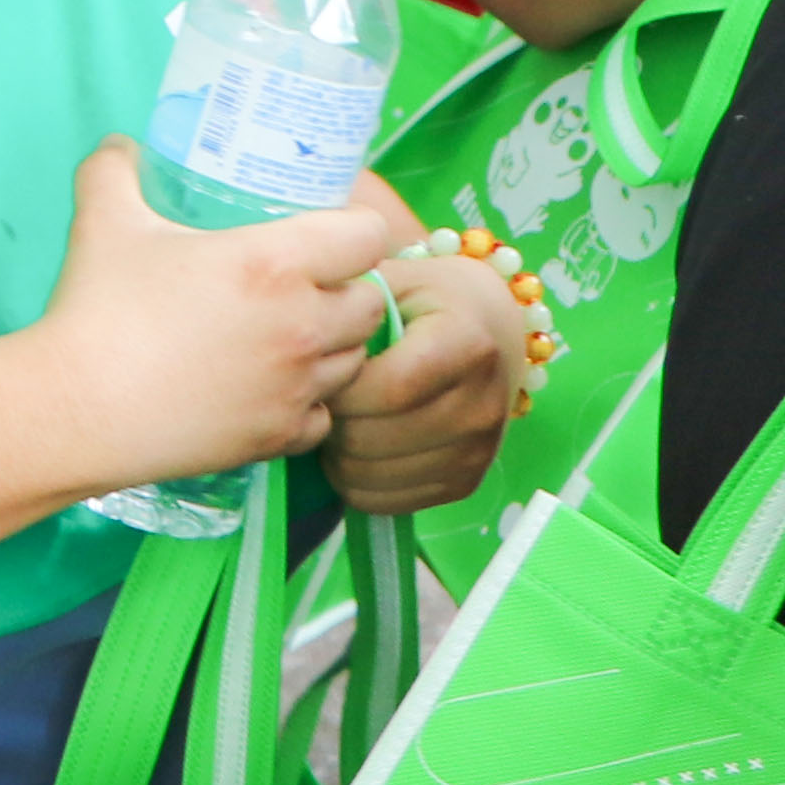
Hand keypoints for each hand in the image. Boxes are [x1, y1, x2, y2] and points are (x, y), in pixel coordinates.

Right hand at [11, 146, 406, 501]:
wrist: (77, 409)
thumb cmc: (98, 310)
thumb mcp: (104, 221)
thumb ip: (116, 170)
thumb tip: (125, 144)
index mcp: (276, 264)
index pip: (368, 236)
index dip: (353, 230)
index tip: (324, 233)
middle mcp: (304, 325)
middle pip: (371, 301)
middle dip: (345, 289)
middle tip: (305, 285)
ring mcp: (298, 387)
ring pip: (354, 359)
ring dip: (331, 345)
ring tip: (288, 337)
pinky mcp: (281, 435)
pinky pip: (324, 415)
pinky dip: (306, 402)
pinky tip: (269, 389)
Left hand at [323, 238, 526, 515]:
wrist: (491, 328)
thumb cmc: (426, 299)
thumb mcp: (393, 281)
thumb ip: (349, 298)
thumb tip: (294, 324)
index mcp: (466, 343)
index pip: (386, 389)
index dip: (337, 389)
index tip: (317, 372)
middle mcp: (482, 402)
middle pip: (372, 439)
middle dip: (330, 421)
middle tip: (320, 398)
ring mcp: (479, 449)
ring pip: (372, 476)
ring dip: (337, 454)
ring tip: (339, 419)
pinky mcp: (467, 482)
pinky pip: (387, 503)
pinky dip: (356, 482)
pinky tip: (358, 446)